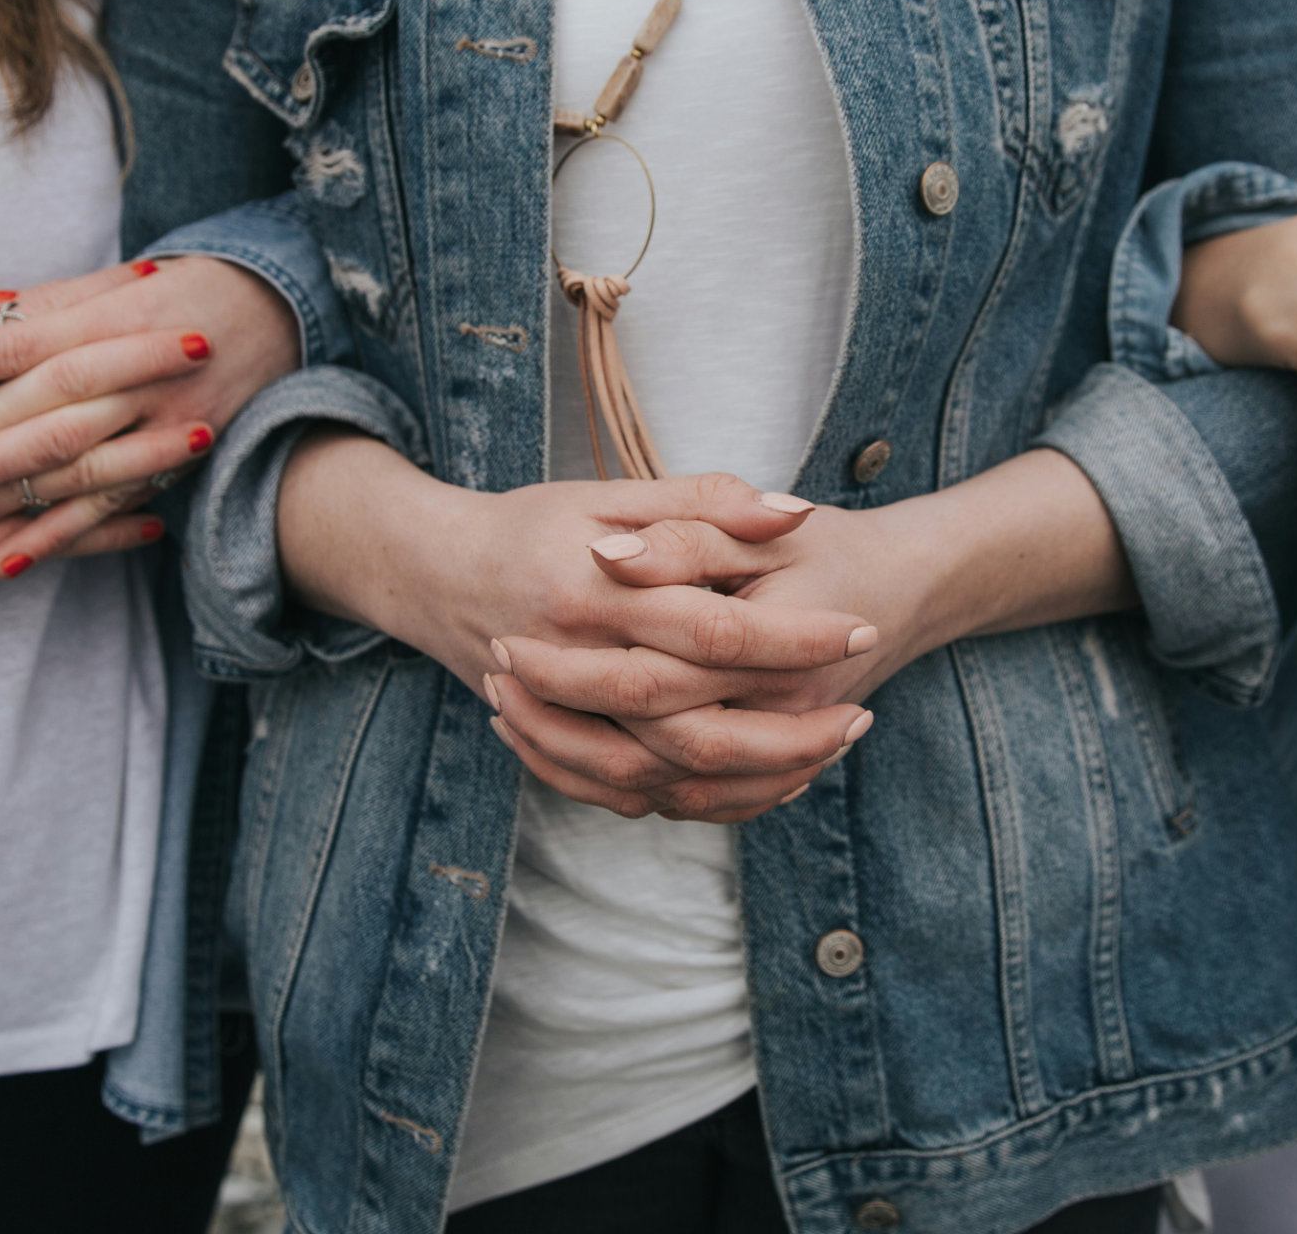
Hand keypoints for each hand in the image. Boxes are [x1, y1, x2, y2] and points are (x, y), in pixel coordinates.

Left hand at [0, 256, 298, 568]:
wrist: (278, 311)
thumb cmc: (187, 291)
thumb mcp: (122, 285)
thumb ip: (52, 302)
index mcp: (113, 324)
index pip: (22, 343)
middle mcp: (138, 379)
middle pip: (50, 419)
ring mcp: (164, 426)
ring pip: (82, 474)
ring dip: (17, 506)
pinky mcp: (179, 463)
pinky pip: (114, 508)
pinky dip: (64, 538)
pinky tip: (13, 561)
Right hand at [0, 328, 212, 599]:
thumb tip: (21, 312)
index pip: (37, 340)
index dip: (98, 314)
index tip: (152, 285)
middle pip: (69, 395)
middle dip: (139, 367)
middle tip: (201, 340)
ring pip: (75, 469)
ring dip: (145, 452)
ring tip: (203, 431)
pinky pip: (54, 541)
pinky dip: (107, 533)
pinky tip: (157, 523)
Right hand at [278, 437, 879, 821]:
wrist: (434, 576)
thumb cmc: (530, 525)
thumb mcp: (609, 496)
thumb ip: (702, 501)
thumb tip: (794, 510)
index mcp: (595, 592)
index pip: (713, 627)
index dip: (792, 636)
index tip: (860, 630)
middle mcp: (574, 665)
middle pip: (696, 725)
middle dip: (789, 729)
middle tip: (861, 716)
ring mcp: (559, 719)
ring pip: (668, 776)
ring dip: (753, 778)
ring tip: (826, 755)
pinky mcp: (556, 749)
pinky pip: (633, 796)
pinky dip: (698, 801)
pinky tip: (758, 784)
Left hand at [485, 449, 1128, 816]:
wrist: (905, 589)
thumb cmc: (828, 546)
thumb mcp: (763, 526)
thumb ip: (690, 531)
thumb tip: (611, 554)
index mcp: (773, 650)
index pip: (655, 675)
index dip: (575, 665)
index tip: (506, 638)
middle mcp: (779, 714)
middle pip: (650, 743)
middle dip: (563, 719)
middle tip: (495, 676)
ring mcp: (776, 751)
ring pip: (662, 789)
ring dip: (578, 760)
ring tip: (508, 715)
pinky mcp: (766, 775)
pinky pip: (683, 805)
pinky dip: (617, 789)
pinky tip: (558, 754)